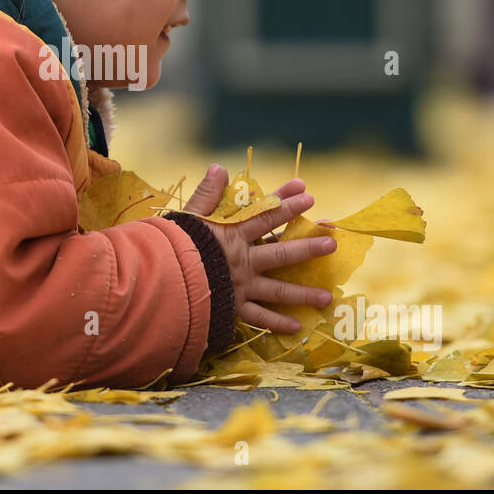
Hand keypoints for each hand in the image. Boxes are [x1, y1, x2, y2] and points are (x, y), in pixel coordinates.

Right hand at [182, 164, 336, 334]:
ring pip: (277, 289)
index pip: (265, 215)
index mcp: (231, 234)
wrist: (160, 279)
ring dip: (303, 293)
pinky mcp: (232, 307)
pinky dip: (277, 324)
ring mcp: (240, 285)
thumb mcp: (187, 215)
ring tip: (327, 295)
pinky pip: (258, 317)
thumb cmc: (170, 244)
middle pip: (281, 252)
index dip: (286, 202)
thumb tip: (219, 167)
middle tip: (332, 241)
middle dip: (308, 245)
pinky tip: (297, 327)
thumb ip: (206, 193)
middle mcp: (242, 260)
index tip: (307, 192)